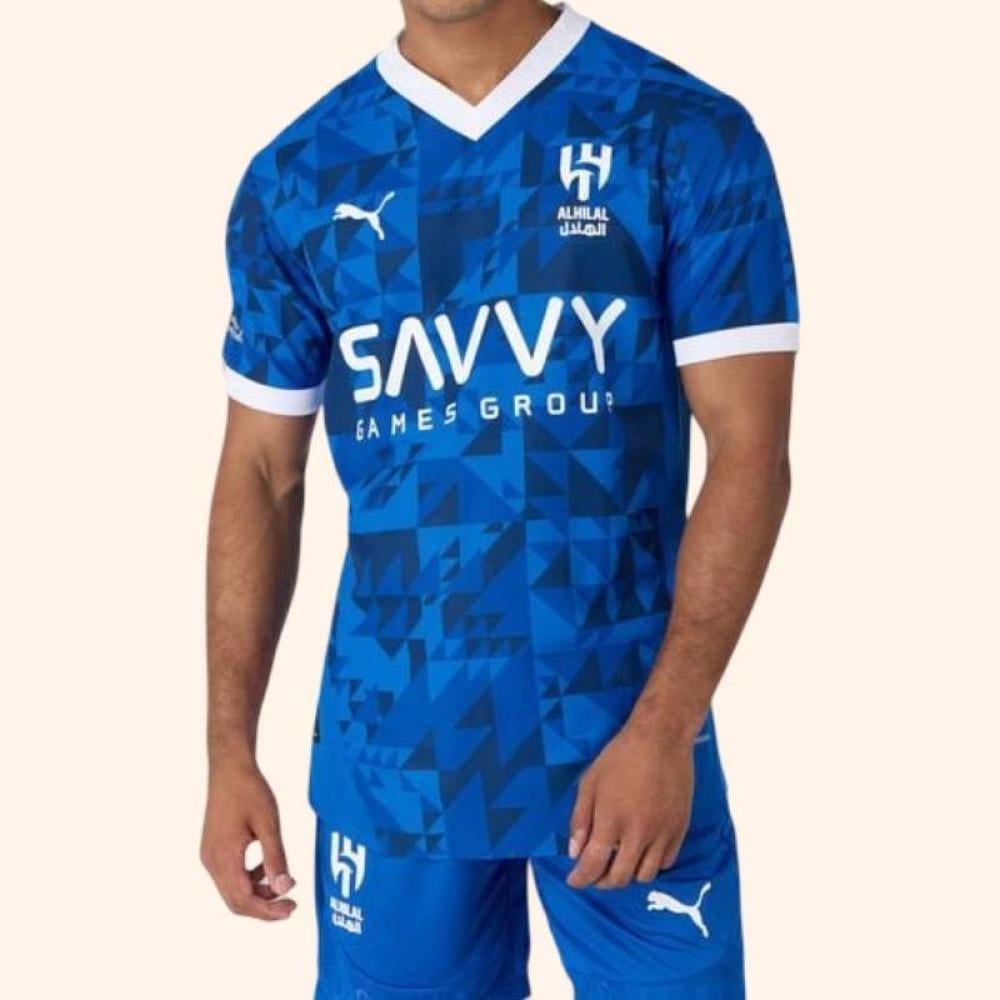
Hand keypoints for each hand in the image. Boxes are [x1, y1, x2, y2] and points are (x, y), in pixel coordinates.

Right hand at [200, 762, 296, 919]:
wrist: (229, 768)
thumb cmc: (249, 790)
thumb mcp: (269, 823)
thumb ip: (275, 857)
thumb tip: (284, 888)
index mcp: (224, 857)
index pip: (243, 900)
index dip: (268, 911)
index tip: (291, 909)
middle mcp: (212, 862)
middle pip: (235, 901)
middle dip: (264, 907)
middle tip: (291, 905)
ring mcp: (210, 856)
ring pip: (232, 890)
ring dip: (258, 892)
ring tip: (285, 882)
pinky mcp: (214, 848)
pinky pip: (230, 875)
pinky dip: (250, 878)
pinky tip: (268, 866)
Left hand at [566, 720, 693, 889]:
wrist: (661, 739)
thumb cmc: (621, 756)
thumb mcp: (590, 783)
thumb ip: (580, 820)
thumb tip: (574, 852)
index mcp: (611, 821)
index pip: (593, 865)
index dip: (580, 879)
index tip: (574, 881)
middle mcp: (638, 834)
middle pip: (619, 878)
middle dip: (601, 882)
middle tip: (594, 875)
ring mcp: (662, 834)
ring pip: (644, 876)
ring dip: (627, 875)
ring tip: (618, 864)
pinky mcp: (680, 830)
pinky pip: (666, 863)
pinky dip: (651, 864)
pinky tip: (641, 853)